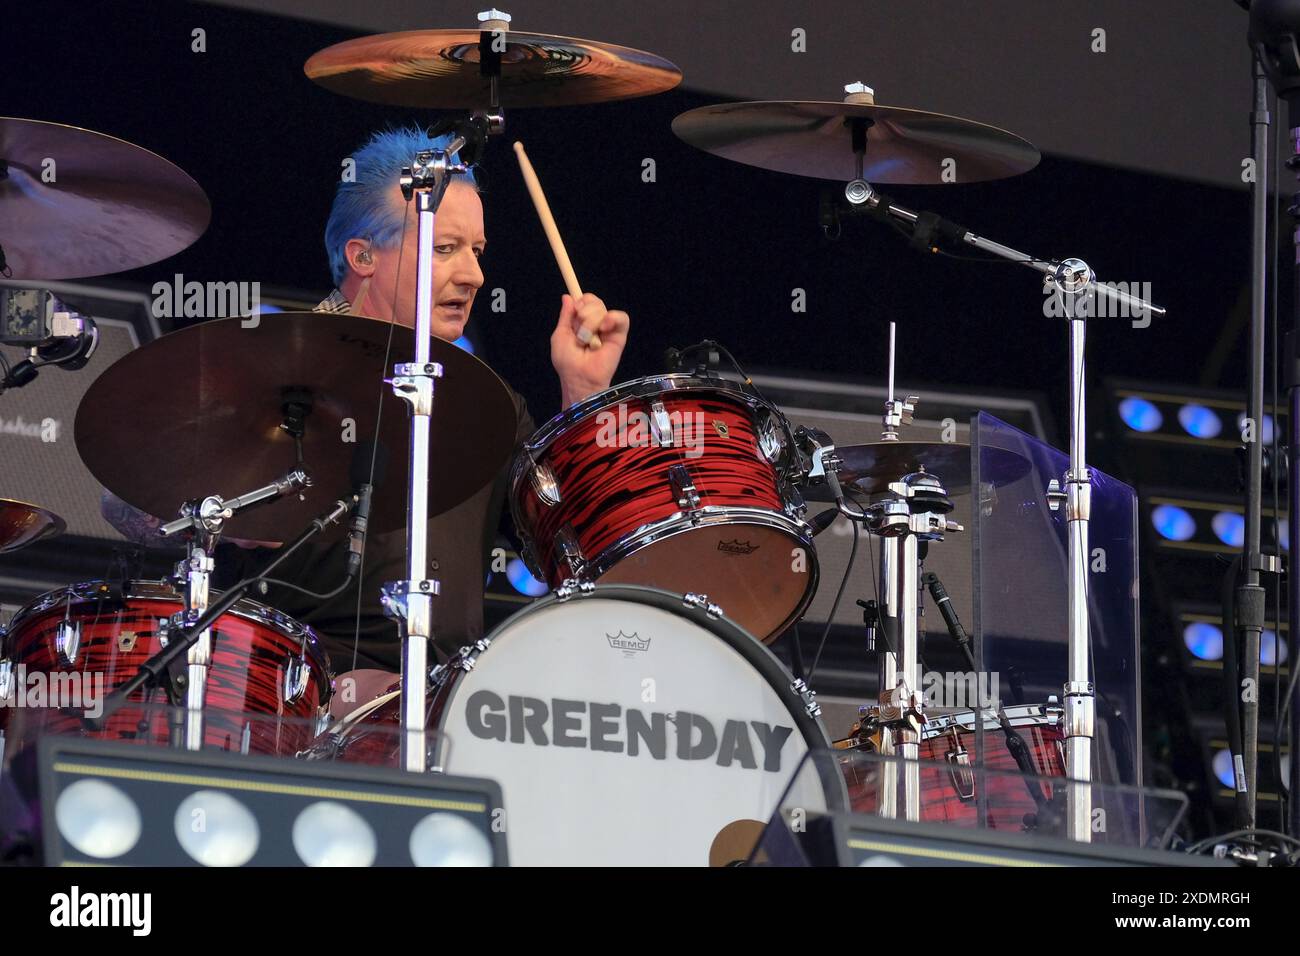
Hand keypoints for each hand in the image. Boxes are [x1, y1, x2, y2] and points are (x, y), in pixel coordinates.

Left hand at [550, 292, 628, 406]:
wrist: (579, 377)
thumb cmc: (567, 362)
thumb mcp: (560, 335)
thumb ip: (566, 316)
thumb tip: (568, 297)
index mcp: (582, 322)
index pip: (585, 301)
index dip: (581, 300)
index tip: (576, 309)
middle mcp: (595, 324)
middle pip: (594, 301)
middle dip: (583, 314)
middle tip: (579, 332)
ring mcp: (608, 329)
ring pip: (603, 308)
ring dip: (591, 322)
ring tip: (587, 340)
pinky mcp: (620, 336)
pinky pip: (622, 317)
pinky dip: (612, 319)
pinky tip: (603, 329)